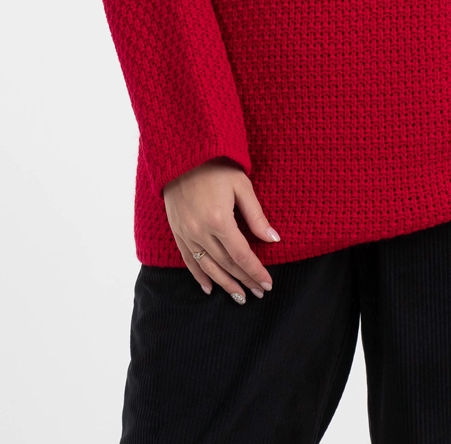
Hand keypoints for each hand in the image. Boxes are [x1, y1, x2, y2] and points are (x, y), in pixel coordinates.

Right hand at [163, 158, 281, 302]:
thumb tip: (273, 239)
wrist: (182, 155)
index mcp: (219, 220)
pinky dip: (199, 276)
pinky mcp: (177, 231)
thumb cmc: (216, 167)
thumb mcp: (242, 186)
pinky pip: (188, 260)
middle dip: (244, 280)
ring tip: (240, 296)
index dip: (255, 271)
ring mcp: (186, 233)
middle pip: (226, 264)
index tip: (267, 284)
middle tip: (259, 292)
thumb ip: (256, 215)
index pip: (241, 255)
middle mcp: (200, 231)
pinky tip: (209, 288)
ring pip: (207, 267)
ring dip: (224, 284)